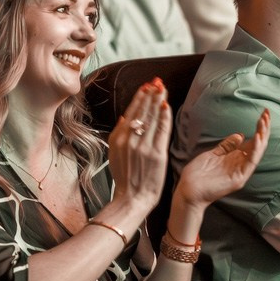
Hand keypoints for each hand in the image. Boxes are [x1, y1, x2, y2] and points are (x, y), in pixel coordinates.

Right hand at [107, 80, 170, 220]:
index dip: (139, 97)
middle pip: (142, 111)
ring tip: (162, 88)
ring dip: (157, 100)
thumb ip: (118, 135)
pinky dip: (163, 116)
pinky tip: (166, 105)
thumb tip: (124, 118)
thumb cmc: (125, 179)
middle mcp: (130, 140)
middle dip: (150, 94)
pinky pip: (161, 130)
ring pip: (151, 117)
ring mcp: (143, 146)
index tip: (146, 86)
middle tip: (156, 81)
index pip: (131, 112)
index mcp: (118, 138)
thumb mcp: (114, 154)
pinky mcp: (156, 154)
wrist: (132, 199)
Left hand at [175, 111, 269, 216]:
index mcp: (236, 159)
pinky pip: (250, 162)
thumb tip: (240, 134)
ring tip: (264, 122)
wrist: (188, 191)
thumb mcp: (213, 154)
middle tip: (267, 114)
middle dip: (264, 129)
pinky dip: (255, 149)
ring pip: (257, 152)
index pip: (253, 142)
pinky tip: (257, 137)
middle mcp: (241, 165)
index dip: (259, 128)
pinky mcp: (239, 178)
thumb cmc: (198, 174)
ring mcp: (241, 172)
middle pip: (258, 145)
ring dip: (262, 136)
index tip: (263, 114)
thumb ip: (227, 146)